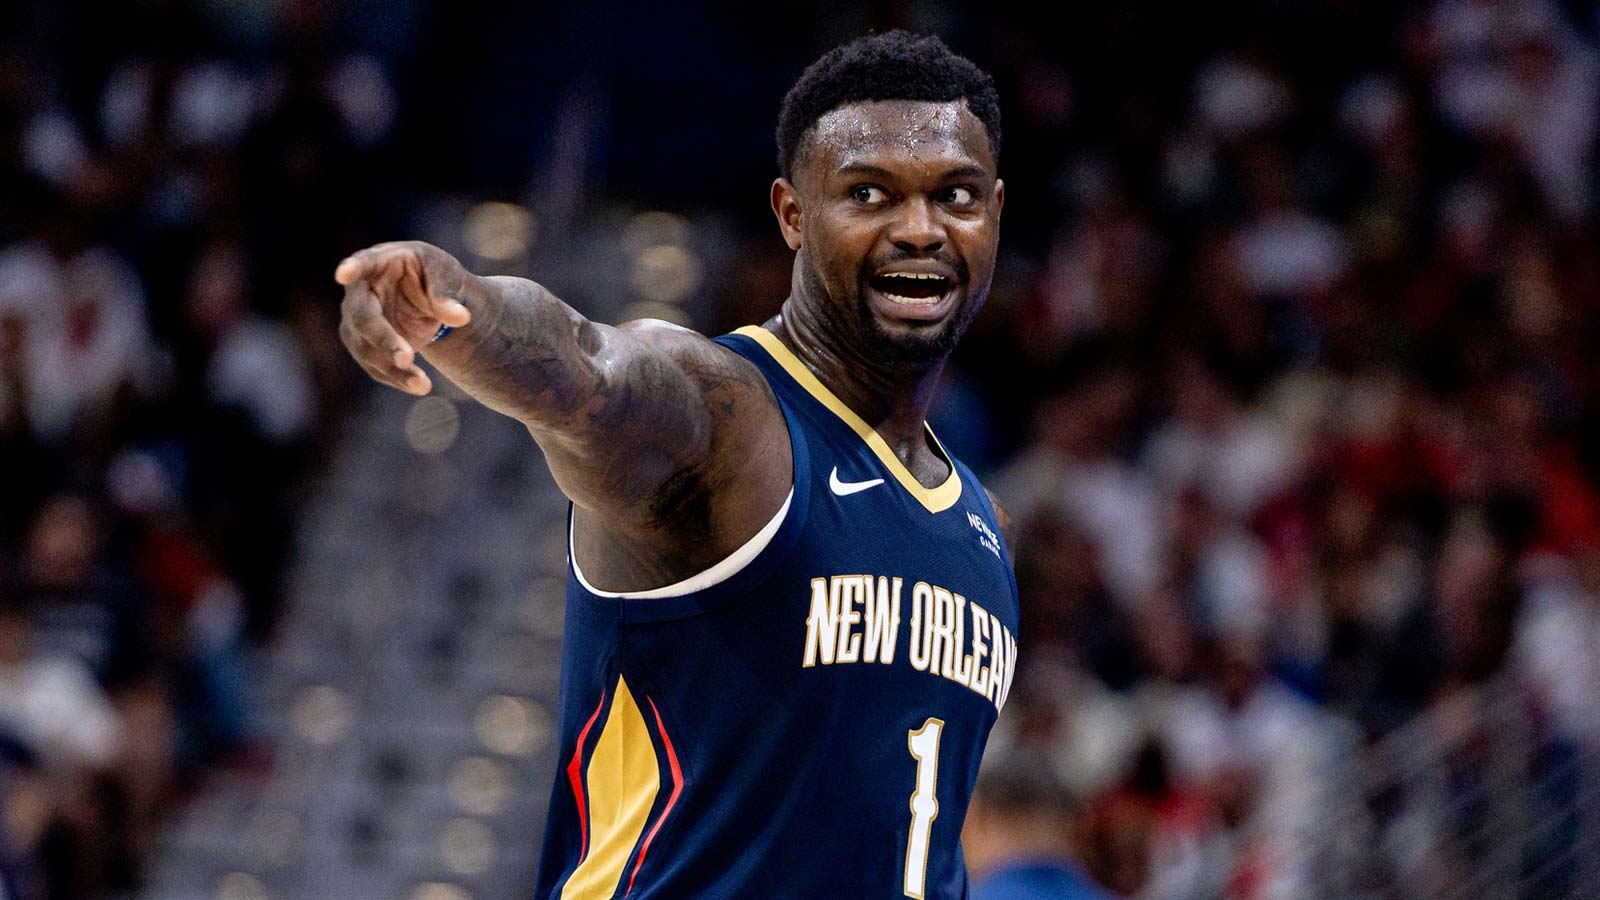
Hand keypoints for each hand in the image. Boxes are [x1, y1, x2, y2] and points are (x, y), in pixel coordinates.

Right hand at [335, 241, 474, 394]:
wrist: (428, 298)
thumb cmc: (432, 275)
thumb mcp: (446, 275)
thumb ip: (448, 294)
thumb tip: (461, 318)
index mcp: (379, 262)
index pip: (364, 263)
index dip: (353, 268)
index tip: (344, 273)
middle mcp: (359, 292)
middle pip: (363, 318)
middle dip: (384, 340)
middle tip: (406, 359)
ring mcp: (355, 320)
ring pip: (366, 350)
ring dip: (393, 370)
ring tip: (423, 385)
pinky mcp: (363, 345)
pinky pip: (375, 367)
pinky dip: (397, 378)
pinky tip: (418, 386)